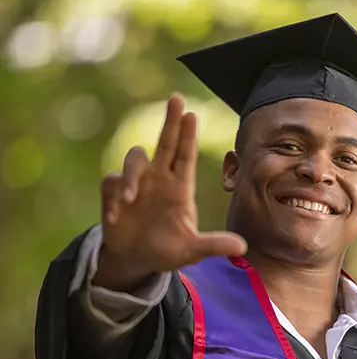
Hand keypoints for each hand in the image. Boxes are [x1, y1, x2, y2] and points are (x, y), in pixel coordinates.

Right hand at [94, 94, 246, 290]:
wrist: (136, 260)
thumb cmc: (167, 250)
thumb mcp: (191, 251)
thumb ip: (212, 245)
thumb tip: (242, 246)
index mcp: (179, 188)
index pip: (186, 156)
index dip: (188, 136)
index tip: (191, 115)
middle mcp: (159, 178)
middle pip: (165, 142)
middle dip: (170, 121)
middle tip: (177, 98)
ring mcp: (136, 183)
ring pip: (134, 157)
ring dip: (130, 173)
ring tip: (129, 198)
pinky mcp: (114, 193)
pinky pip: (111, 182)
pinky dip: (113, 195)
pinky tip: (115, 215)